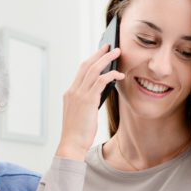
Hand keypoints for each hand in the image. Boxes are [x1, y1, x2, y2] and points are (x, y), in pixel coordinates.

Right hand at [55, 45, 123, 160]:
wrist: (71, 144)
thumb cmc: (78, 132)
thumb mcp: (81, 113)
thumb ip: (88, 100)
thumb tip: (102, 91)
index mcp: (70, 93)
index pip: (81, 71)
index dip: (92, 60)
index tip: (100, 53)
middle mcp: (73, 91)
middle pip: (86, 65)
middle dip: (99, 53)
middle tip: (110, 45)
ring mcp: (79, 95)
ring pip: (94, 69)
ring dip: (107, 59)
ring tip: (117, 53)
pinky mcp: (87, 100)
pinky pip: (100, 81)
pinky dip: (111, 75)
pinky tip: (120, 75)